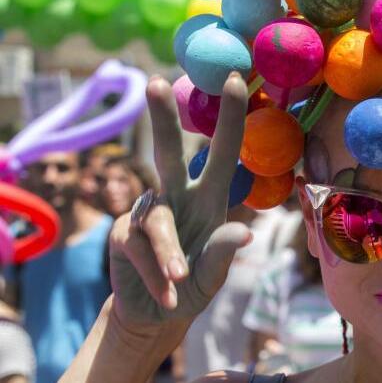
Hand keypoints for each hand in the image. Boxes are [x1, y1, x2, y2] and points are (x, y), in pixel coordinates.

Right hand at [109, 73, 250, 325]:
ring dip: (170, 253)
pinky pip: (138, 248)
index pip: (222, 151)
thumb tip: (245, 234)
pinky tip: (165, 293)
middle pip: (169, 151)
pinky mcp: (123, 233)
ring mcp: (148, 212)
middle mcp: (178, 196)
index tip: (237, 79)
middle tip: (155, 83)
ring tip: (178, 280)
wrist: (156, 315)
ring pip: (158, 221)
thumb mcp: (213, 275)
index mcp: (210, 198)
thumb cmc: (193, 287)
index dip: (230, 117)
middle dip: (163, 118)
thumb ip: (224, 254)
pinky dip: (154, 274)